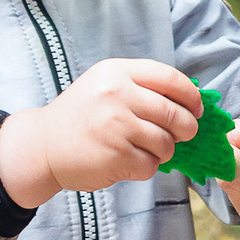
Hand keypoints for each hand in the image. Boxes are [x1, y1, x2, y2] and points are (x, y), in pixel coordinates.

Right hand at [0, 57, 203, 207]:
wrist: (42, 146)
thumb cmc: (81, 116)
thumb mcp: (105, 85)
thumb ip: (142, 86)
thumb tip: (192, 100)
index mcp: (117, 72)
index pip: (171, 78)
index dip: (191, 95)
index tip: (197, 108)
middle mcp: (117, 95)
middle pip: (176, 113)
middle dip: (187, 128)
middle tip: (182, 134)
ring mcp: (116, 126)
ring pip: (167, 142)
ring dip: (164, 151)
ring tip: (146, 149)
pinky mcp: (116, 155)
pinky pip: (151, 164)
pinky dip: (147, 167)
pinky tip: (129, 161)